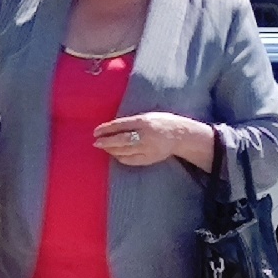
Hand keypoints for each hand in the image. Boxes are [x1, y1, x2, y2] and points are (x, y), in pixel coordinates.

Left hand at [94, 112, 211, 168]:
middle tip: (96, 142)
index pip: (120, 125)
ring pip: (124, 151)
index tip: (95, 132)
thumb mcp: (146, 116)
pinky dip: (121, 157)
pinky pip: (131, 160)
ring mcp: (149, 148)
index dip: (106, 129)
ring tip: (104, 147)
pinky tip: (115, 154)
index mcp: (144, 122)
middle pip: (121, 140)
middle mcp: (146, 135)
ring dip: (111, 150)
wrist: (181, 135)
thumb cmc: (160, 122)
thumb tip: (109, 128)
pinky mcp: (150, 158)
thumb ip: (131, 122)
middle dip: (106, 142)